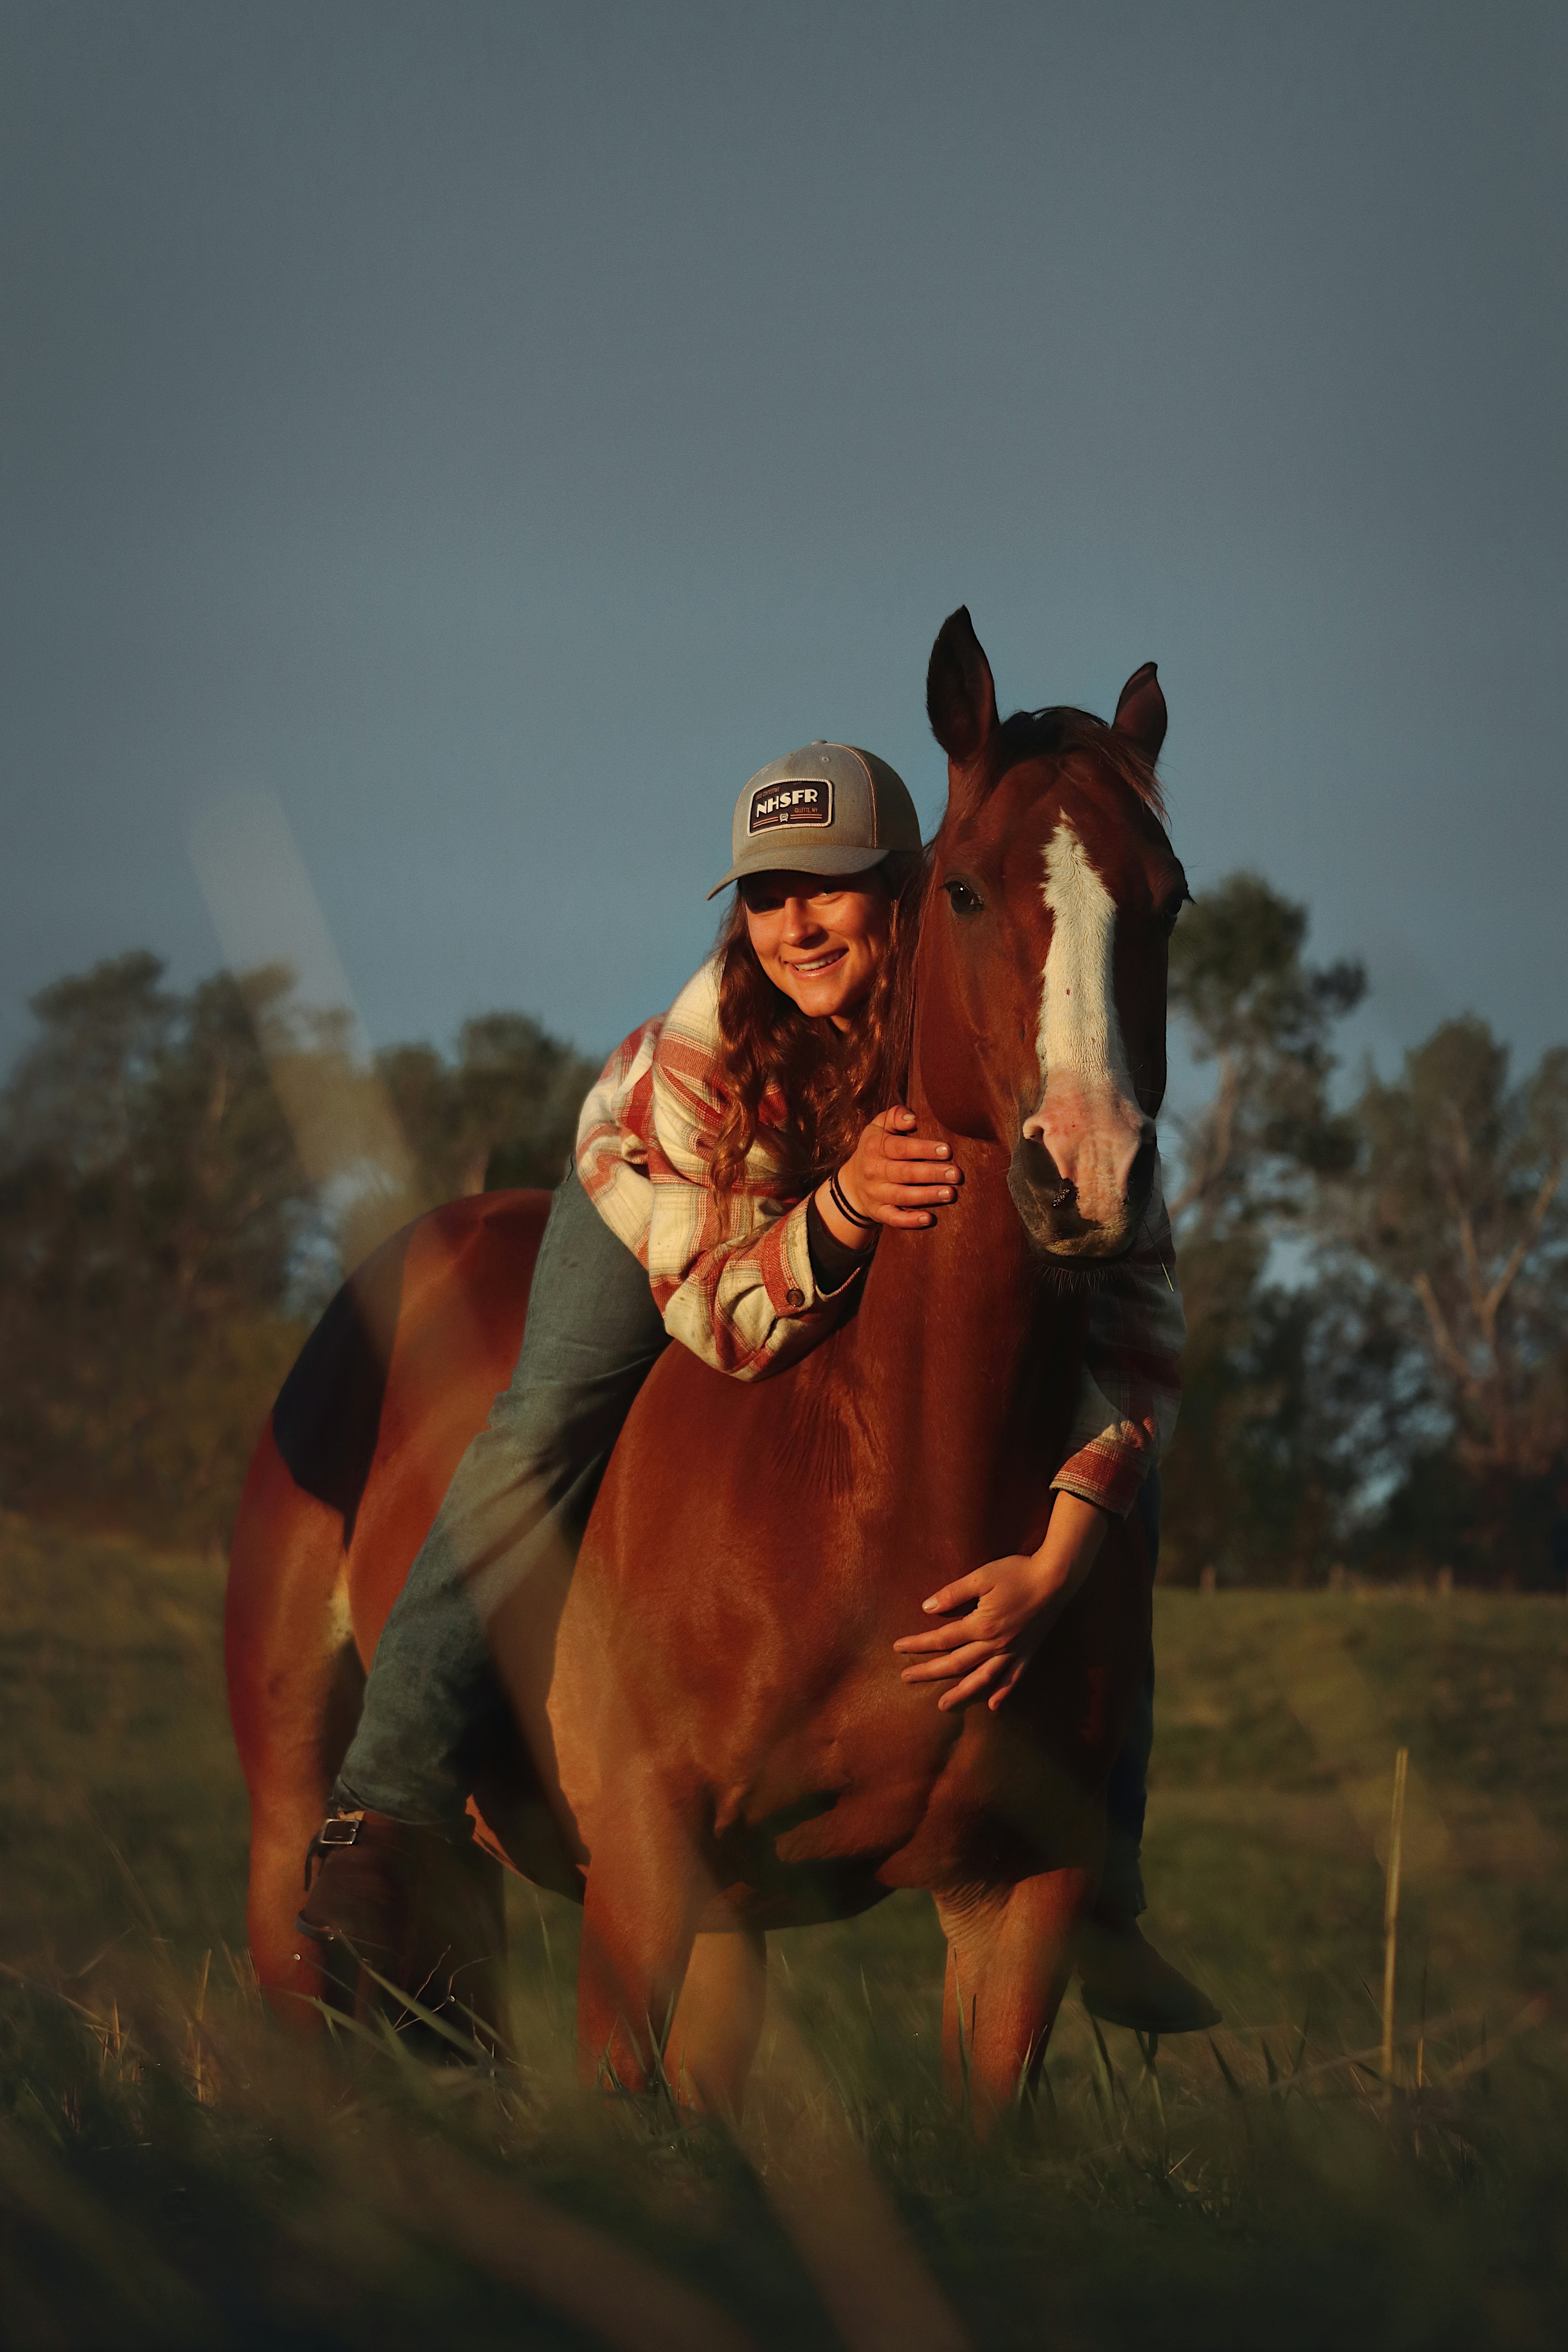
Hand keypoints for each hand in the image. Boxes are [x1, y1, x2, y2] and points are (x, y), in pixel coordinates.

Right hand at [818, 1107, 960, 1245]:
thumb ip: (895, 1116)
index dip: (924, 1149)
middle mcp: (873, 1171)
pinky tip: (928, 1219)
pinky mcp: (879, 1213)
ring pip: (902, 1196)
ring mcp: (876, 1194)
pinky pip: (894, 1218)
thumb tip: (913, 1119)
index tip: (947, 1150)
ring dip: (927, 1196)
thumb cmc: (876, 1148)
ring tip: (950, 1193)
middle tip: (956, 1174)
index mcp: (875, 1147)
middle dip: (932, 1173)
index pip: (901, 1148)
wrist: (852, 1183)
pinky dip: (910, 1221)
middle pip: (905, 1173)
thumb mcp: (878, 1126)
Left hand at [893, 1493, 1111, 1710]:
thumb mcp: (982, 1576)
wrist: (1057, 1579)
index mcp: (981, 1625)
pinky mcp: (1028, 1653)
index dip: (918, 1644)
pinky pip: (1014, 1679)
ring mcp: (1012, 1651)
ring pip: (982, 1679)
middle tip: (906, 1679)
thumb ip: (953, 1593)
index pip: (942, 1638)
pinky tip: (993, 1705)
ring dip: (961, 1693)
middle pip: (956, 1663)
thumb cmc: (1017, 1572)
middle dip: (929, 1672)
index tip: (897, 1648)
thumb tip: (926, 1608)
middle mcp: (995, 1644)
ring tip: (943, 1704)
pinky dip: (1003, 1693)